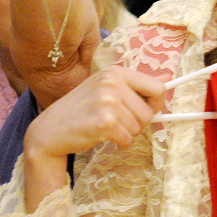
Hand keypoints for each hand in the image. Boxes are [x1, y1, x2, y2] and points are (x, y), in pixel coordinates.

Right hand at [26, 67, 163, 157]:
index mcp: (115, 72)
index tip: (145, 110)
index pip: (156, 87)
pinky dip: (120, 143)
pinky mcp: (104, 122)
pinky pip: (128, 139)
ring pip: (140, 127)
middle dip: (138, 123)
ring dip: (127, 134)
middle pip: (149, 112)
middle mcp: (112, 83)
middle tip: (117, 123)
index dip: (155, 103)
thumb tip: (166, 82)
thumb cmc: (80, 111)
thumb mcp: (105, 90)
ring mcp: (108, 101)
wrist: (49, 131)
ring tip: (107, 129)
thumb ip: (134, 86)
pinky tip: (103, 137)